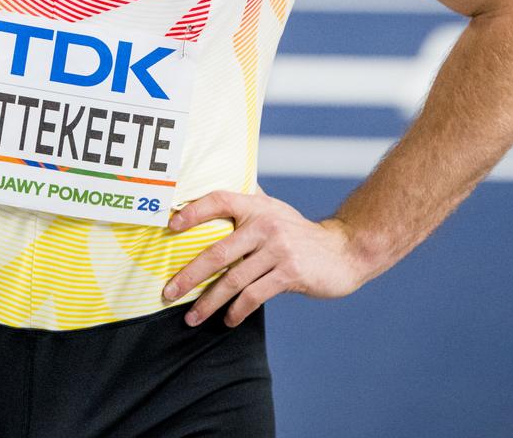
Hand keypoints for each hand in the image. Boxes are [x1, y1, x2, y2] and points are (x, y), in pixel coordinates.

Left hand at [161, 190, 374, 327]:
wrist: (344, 250)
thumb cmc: (299, 234)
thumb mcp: (275, 211)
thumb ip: (248, 205)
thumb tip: (214, 191)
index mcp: (256, 206)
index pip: (218, 200)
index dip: (192, 212)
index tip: (170, 227)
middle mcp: (264, 224)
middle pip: (216, 252)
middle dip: (188, 276)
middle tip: (168, 292)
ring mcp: (278, 249)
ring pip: (233, 281)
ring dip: (208, 303)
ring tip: (192, 317)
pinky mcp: (289, 273)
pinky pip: (254, 295)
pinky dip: (237, 311)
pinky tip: (228, 320)